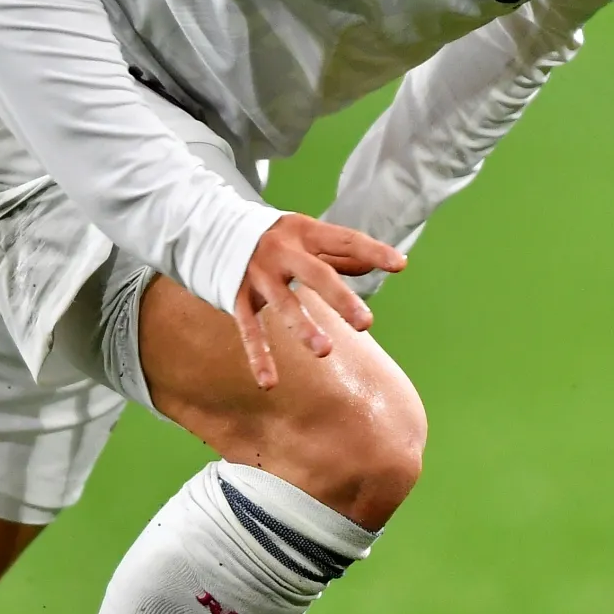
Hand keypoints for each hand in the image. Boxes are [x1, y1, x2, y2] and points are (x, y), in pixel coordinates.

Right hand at [232, 213, 405, 390]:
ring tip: (325, 350)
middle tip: (366, 324)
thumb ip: (342, 252)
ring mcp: (258, 275)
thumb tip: (379, 264)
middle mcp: (281, 251)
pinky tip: (270, 383)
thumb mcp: (307, 235)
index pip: (345, 240)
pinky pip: (249, 330)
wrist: (213, 229)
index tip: (399, 264)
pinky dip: (259, 357)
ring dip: (302, 328)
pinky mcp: (238, 297)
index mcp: (304, 232)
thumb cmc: (275, 238)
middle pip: (316, 274)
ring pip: (283, 304)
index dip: (372, 251)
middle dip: (340, 298)